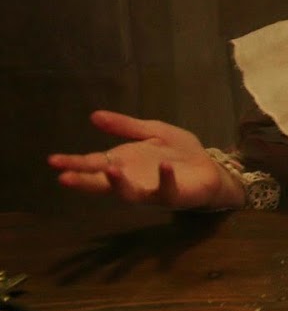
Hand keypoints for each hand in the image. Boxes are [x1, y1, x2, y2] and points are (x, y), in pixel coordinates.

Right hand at [46, 110, 243, 209]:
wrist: (209, 167)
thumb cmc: (177, 152)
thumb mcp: (152, 132)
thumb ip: (125, 126)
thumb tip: (94, 115)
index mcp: (123, 163)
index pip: (93, 164)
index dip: (74, 164)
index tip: (53, 160)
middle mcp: (132, 179)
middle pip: (103, 183)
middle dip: (84, 180)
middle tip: (64, 176)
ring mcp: (152, 189)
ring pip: (130, 193)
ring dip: (119, 184)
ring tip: (109, 170)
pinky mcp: (175, 195)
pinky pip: (167, 189)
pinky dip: (164, 178)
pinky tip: (163, 165)